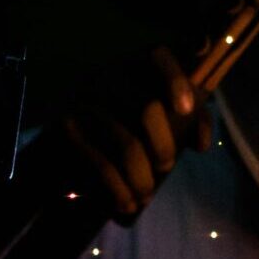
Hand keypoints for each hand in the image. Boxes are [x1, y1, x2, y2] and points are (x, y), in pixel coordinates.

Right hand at [58, 46, 213, 219]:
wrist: (58, 144)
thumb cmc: (118, 127)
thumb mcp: (150, 117)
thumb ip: (185, 121)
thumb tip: (200, 143)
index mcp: (131, 65)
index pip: (157, 54)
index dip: (175, 78)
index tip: (186, 109)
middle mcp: (106, 75)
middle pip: (147, 107)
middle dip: (164, 145)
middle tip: (166, 166)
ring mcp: (83, 100)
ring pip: (127, 143)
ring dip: (142, 177)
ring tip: (146, 195)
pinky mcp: (65, 127)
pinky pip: (101, 163)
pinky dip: (119, 189)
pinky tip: (126, 204)